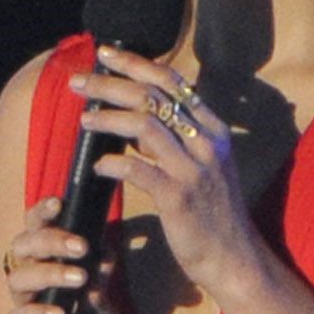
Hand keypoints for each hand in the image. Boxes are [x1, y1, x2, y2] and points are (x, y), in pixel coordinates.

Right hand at [2, 195, 121, 313]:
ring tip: (77, 279)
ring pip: (18, 278)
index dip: (43, 215)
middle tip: (79, 245)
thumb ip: (103, 288)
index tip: (60, 200)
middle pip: (22, 247)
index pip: (41, 236)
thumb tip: (105, 253)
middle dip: (49, 239)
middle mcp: (37, 291)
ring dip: (49, 272)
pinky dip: (39, 313)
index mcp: (56, 278)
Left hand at [77, 47, 257, 305]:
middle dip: (109, 84)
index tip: (105, 53)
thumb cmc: (214, 215)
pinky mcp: (178, 198)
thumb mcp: (205, 167)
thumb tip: (137, 118)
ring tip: (84, 119)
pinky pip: (137, 170)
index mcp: (213, 130)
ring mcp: (193, 170)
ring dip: (107, 118)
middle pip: (151, 97)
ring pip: (142, 125)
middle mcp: (206, 143)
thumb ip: (177, 139)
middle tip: (78, 83)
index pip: (171, 82)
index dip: (135, 62)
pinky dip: (113, 164)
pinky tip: (98, 166)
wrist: (235, 259)